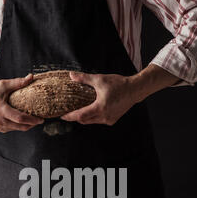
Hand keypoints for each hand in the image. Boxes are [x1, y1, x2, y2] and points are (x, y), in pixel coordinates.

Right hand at [0, 74, 43, 132]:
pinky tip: (24, 120)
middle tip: (41, 119)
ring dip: (27, 125)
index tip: (41, 119)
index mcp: (2, 110)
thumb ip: (17, 82)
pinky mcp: (0, 128)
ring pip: (18, 129)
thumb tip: (30, 77)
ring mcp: (0, 126)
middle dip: (33, 124)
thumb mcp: (3, 85)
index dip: (33, 120)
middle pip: (22, 126)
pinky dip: (20, 125)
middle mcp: (1, 121)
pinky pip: (13, 128)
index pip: (21, 118)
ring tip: (34, 119)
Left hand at [61, 66, 179, 125]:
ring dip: (84, 118)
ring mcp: (109, 120)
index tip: (61, 115)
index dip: (70, 116)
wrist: (134, 90)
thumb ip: (84, 78)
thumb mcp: (100, 79)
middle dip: (75, 117)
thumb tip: (71, 75)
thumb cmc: (118, 84)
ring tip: (76, 111)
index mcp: (100, 107)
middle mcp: (104, 116)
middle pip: (84, 121)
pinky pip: (98, 121)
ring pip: (91, 122)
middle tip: (67, 112)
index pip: (80, 116)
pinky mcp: (112, 120)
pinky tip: (90, 110)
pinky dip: (92, 117)